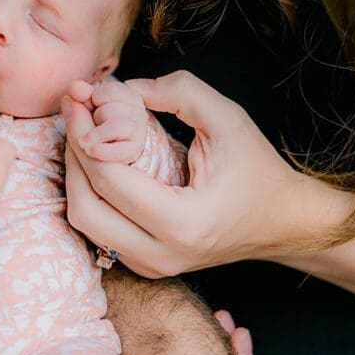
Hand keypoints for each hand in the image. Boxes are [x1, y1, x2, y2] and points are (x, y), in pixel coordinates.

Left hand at [63, 70, 325, 277]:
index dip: (83, 135)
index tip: (77, 100)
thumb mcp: (228, 119)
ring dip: (76, 176)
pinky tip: (97, 161)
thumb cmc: (258, 169)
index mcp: (182, 223)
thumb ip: (180, 92)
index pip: (109, 180)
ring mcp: (154, 267)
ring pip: (86, 225)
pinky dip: (90, 195)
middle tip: (74, 115)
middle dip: (71, 157)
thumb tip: (127, 87)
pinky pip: (100, 232)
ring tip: (82, 134)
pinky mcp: (148, 266)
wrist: (283, 221)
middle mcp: (162, 254)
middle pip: (85, 209)